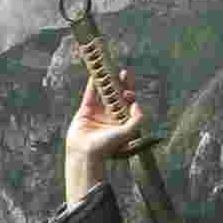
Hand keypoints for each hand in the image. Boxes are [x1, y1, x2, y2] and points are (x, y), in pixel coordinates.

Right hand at [62, 72, 150, 203]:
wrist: (85, 153)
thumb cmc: (107, 146)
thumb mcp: (128, 132)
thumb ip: (137, 119)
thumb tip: (137, 104)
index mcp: (122, 121)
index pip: (129, 103)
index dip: (131, 94)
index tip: (129, 90)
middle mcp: (111, 116)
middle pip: (118, 95)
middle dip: (122, 84)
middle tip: (125, 72)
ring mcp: (98, 113)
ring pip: (104, 93)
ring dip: (108, 81)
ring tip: (111, 70)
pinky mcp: (85, 111)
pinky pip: (90, 95)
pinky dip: (93, 85)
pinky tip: (96, 75)